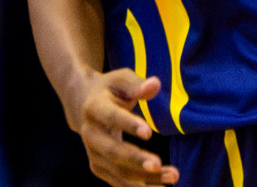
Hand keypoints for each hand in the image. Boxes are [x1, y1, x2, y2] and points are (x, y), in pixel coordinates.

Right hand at [70, 69, 178, 186]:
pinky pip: (120, 181)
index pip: (111, 117)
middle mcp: (90, 134)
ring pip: (118, 171)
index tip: (148, 133)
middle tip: (158, 164)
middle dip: (135, 160)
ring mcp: (93, 154)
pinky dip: (142, 186)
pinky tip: (163, 186)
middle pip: (112, 151)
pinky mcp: (99, 167)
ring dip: (145, 178)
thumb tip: (155, 85)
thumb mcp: (121, 79)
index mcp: (94, 107)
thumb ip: (137, 84)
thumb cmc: (110, 89)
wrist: (83, 104)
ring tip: (172, 176)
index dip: (128, 125)